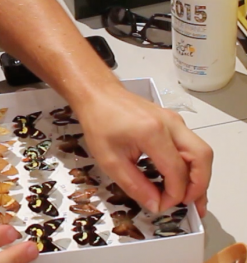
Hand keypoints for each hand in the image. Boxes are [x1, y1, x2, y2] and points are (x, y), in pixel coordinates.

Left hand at [71, 85, 212, 216]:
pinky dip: (192, 164)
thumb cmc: (99, 124)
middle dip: (199, 186)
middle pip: (202, 157)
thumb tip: (156, 205)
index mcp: (153, 133)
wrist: (99, 95)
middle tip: (188, 206)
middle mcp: (171, 124)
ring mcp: (175, 120)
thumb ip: (135, 184)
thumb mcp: (109, 160)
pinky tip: (182, 179)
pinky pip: (191, 144)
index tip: (161, 206)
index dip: (174, 194)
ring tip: (190, 197)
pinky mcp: (173, 121)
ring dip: (199, 175)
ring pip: (201, 150)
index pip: (177, 170)